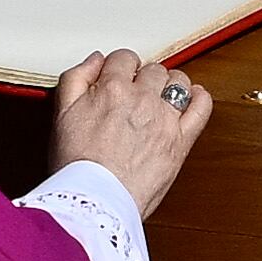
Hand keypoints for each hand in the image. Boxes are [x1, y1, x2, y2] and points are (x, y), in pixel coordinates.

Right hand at [51, 48, 211, 218]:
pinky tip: (191, 99)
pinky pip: (201, 107)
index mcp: (111, 89)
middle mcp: (141, 100)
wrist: (96, 202)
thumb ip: (76, 79)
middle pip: (153, 70)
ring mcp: (165, 120)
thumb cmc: (75, 166)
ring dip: (170, 85)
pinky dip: (199, 98)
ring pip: (178, 82)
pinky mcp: (181, 141)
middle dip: (144, 77)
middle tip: (136, 94)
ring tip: (160, 98)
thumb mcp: (61, 114)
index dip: (120, 67)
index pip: (124, 58)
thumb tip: (95, 60)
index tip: (119, 78)